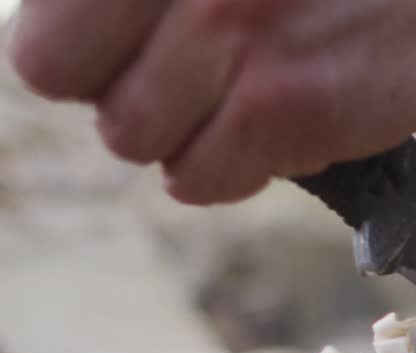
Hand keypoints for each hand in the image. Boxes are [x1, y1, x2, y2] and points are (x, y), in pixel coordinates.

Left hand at [6, 0, 415, 203]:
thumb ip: (134, 5)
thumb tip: (69, 65)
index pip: (42, 47)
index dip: (88, 59)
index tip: (139, 51)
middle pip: (79, 94)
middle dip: (129, 96)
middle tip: (193, 78)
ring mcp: (228, 43)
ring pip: (139, 143)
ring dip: (189, 135)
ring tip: (249, 94)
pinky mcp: (282, 109)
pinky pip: (202, 181)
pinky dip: (236, 170)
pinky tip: (282, 124)